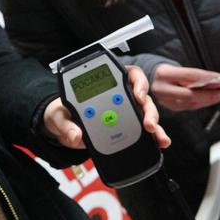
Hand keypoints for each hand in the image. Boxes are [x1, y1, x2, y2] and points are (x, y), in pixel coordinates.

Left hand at [43, 66, 170, 150]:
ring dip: (155, 125)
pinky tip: (160, 144)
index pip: (129, 75)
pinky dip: (154, 137)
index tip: (137, 94)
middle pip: (142, 97)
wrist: (64, 129)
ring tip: (158, 137)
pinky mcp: (127, 129)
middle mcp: (120, 97)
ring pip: (146, 114)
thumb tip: (76, 136)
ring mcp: (126, 113)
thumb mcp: (59, 116)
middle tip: (148, 123)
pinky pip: (144, 131)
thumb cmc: (64, 114)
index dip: (137, 82)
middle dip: (148, 109)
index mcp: (106, 86)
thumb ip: (66, 124)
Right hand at [151, 64, 219, 111]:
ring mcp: (164, 101)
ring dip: (209, 100)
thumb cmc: (171, 73)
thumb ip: (195, 75)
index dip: (207, 78)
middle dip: (209, 94)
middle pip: (189, 94)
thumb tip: (216, 81)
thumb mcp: (179, 68)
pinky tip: (212, 99)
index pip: (189, 76)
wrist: (154, 80)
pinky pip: (189, 107)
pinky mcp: (170, 108)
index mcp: (163, 74)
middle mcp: (161, 89)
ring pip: (191, 103)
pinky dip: (202, 103)